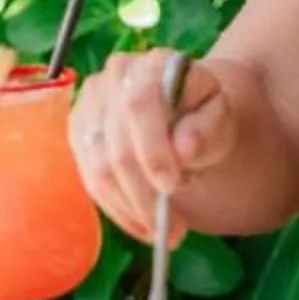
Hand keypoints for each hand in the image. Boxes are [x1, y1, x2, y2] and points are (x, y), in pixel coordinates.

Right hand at [68, 50, 235, 245]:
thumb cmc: (203, 112)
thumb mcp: (220, 117)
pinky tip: (140, 224)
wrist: (183, 109)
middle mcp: (111, 78)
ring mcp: (89, 104)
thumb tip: (184, 148)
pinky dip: (115, 209)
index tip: (172, 188)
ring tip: (161, 234)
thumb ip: (207, 129)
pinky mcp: (78, 131)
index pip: (140, 106)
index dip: (152, 151)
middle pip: (116, 145)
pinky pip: (89, 179)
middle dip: (143, 195)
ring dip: (129, 209)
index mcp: (150, 65)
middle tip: (173, 231)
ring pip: (98, 168)